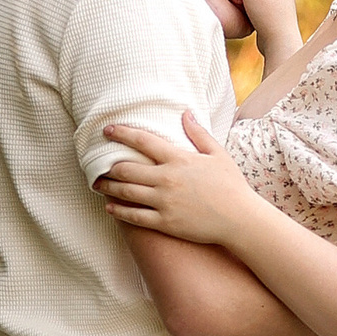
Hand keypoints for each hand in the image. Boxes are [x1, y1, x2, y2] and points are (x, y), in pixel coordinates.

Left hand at [97, 112, 256, 248]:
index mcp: (178, 159)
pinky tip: (110, 207)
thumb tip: (185, 112)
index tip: (107, 130)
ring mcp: (164, 202)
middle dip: (107, 166)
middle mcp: (167, 179)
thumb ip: (198, 133)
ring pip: (126, 192)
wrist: (239, 219)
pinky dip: (118, 211)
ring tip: (97, 184)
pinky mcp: (165, 223)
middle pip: (126, 169)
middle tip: (97, 165)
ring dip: (107, 187)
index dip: (121, 133)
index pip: (142, 141)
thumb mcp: (218, 154)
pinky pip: (134, 217)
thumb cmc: (231, 185)